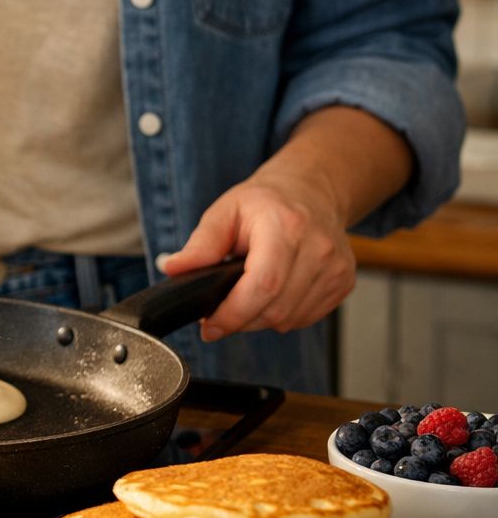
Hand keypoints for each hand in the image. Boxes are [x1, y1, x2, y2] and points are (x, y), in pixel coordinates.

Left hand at [159, 172, 355, 341]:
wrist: (311, 192)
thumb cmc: (264, 203)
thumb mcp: (224, 211)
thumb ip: (200, 244)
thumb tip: (172, 268)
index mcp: (286, 227)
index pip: (263, 285)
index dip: (233, 314)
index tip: (209, 326)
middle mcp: (318, 248)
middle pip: (275, 309)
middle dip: (240, 320)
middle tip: (219, 312)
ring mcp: (336, 268)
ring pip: (290, 319)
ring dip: (259, 319)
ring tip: (244, 298)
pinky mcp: (344, 283)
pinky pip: (305, 318)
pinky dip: (281, 316)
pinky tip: (270, 296)